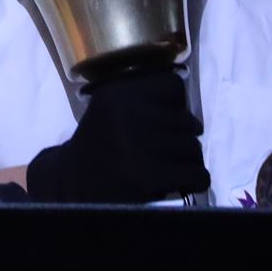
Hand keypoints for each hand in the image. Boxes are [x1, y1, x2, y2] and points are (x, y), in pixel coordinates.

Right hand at [27, 70, 209, 202]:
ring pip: (194, 148)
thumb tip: (191, 114)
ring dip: (187, 161)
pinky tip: (176, 183)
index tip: (162, 119)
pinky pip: (198, 174)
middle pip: (187, 121)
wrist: (73, 185)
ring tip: (167, 167)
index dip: (174, 104)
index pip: (172, 85)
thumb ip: (144, 102)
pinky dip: (193, 181)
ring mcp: (139, 145)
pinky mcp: (150, 175)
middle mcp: (128, 113)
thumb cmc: (99, 147)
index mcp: (117, 93)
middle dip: (182, 137)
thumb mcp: (111, 111)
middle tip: (163, 150)